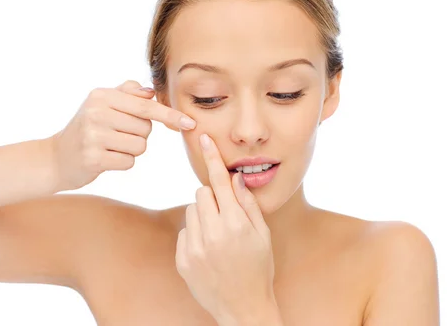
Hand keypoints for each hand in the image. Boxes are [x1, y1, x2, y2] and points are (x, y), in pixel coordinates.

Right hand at [49, 80, 195, 190]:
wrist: (55, 158)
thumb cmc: (86, 129)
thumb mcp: (101, 104)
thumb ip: (127, 92)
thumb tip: (151, 91)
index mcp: (102, 96)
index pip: (146, 106)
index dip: (169, 115)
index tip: (189, 123)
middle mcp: (97, 112)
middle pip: (146, 128)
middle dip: (139, 134)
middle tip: (116, 135)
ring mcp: (93, 136)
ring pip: (140, 146)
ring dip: (131, 150)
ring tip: (110, 147)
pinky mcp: (93, 158)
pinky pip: (129, 162)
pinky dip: (122, 162)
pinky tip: (105, 159)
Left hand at [175, 133, 275, 323]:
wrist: (243, 308)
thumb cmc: (259, 269)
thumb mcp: (263, 235)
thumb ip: (248, 204)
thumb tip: (236, 178)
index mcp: (235, 224)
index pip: (219, 182)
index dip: (212, 158)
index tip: (203, 138)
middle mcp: (212, 234)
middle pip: (201, 193)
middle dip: (212, 197)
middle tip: (225, 214)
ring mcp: (195, 248)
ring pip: (191, 211)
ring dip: (203, 216)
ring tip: (218, 236)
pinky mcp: (183, 260)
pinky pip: (185, 232)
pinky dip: (195, 235)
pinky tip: (209, 252)